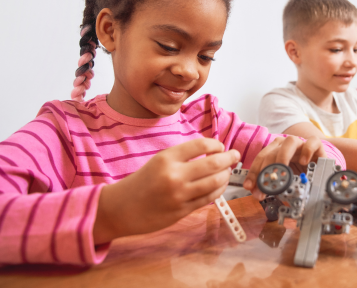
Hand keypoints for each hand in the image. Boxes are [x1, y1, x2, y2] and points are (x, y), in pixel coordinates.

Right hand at [93, 138, 239, 243]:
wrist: (120, 208)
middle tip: (236, 155)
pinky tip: (219, 186)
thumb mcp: (158, 161)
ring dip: (226, 175)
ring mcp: (180, 195)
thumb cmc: (141, 182)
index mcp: (167, 158)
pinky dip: (218, 190)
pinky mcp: (182, 211)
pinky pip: (209, 198)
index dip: (216, 145)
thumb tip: (212, 152)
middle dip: (230, 158)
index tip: (221, 147)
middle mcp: (174, 175)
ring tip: (227, 172)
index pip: (201, 145)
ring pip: (215, 182)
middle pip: (214, 163)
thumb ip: (182, 157)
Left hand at [243, 136, 325, 199]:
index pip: (261, 158)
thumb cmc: (299, 173)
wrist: (319, 168)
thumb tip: (257, 193)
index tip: (249, 186)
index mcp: (275, 150)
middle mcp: (286, 145)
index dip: (254, 172)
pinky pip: (312, 142)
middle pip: (272, 152)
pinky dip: (307, 151)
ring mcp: (301, 143)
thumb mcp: (283, 180)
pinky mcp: (316, 145)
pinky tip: (304, 162)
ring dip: (283, 158)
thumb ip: (271, 184)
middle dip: (267, 171)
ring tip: (282, 174)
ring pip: (290, 142)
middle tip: (266, 188)